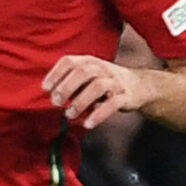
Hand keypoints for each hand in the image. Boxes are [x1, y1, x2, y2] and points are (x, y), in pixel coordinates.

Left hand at [43, 54, 157, 130]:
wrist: (140, 86)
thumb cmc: (106, 82)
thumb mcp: (89, 76)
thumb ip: (72, 82)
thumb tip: (51, 95)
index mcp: (90, 61)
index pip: (69, 61)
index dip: (55, 74)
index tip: (45, 88)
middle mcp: (102, 68)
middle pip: (83, 72)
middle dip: (66, 87)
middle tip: (56, 102)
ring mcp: (115, 82)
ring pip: (97, 87)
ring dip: (80, 102)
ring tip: (69, 114)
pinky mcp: (125, 96)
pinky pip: (112, 104)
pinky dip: (98, 115)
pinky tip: (88, 124)